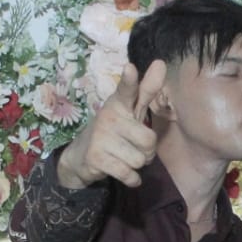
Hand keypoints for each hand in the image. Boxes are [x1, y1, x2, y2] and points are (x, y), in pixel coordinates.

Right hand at [57, 59, 166, 189]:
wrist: (80, 157)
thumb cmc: (114, 131)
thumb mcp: (130, 110)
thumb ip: (147, 90)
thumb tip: (161, 63)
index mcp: (119, 103)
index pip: (126, 90)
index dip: (129, 81)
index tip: (130, 68)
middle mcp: (109, 117)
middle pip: (149, 141)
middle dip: (147, 151)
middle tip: (135, 148)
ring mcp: (100, 137)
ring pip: (140, 160)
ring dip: (138, 165)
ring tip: (125, 158)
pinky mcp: (96, 158)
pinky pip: (129, 173)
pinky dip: (132, 178)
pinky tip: (125, 173)